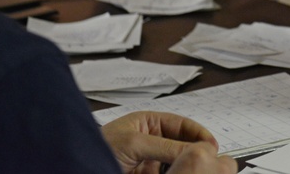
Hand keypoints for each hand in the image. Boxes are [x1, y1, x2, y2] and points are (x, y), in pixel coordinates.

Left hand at [100, 111, 236, 173]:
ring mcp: (148, 161)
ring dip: (186, 165)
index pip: (181, 125)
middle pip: (182, 144)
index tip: (212, 145)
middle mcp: (151, 140)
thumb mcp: (135, 143)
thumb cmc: (96, 148)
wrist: (77, 167)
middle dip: (195, 151)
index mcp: (148, 123)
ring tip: (196, 168)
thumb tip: (196, 150)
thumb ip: (167, 146)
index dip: (198, 133)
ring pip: (176, 162)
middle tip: (208, 160)